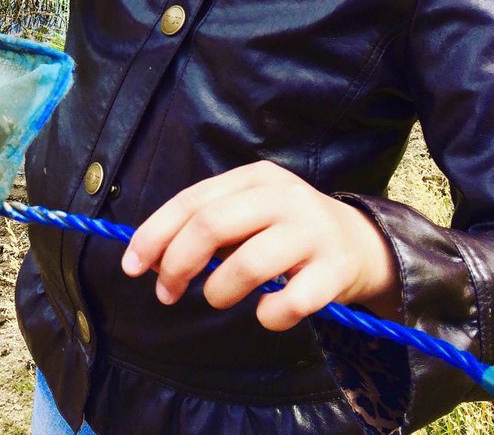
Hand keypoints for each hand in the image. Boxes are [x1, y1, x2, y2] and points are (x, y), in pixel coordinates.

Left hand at [120, 161, 398, 330]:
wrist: (362, 243)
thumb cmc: (286, 231)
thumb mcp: (249, 214)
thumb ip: (206, 228)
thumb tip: (148, 256)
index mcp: (254, 178)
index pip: (192, 201)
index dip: (155, 234)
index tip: (131, 265)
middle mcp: (283, 196)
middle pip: (212, 225)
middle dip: (177, 263)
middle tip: (165, 292)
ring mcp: (311, 231)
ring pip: (248, 264)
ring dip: (220, 291)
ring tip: (218, 298)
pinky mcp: (335, 269)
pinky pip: (290, 302)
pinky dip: (268, 316)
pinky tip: (266, 313)